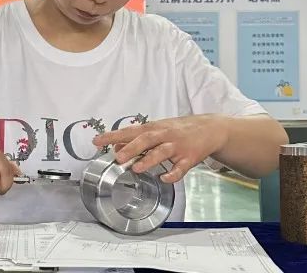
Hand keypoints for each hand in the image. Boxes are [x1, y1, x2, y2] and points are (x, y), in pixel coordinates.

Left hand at [92, 115, 228, 182]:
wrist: (209, 129)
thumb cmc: (177, 130)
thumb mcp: (156, 130)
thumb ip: (136, 139)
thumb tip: (115, 147)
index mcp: (153, 128)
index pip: (129, 131)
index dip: (112, 136)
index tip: (97, 141)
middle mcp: (164, 135)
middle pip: (145, 139)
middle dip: (131, 148)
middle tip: (118, 157)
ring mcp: (177, 146)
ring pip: (162, 152)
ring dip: (149, 160)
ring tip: (136, 168)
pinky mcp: (189, 158)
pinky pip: (181, 168)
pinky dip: (173, 174)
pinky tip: (164, 178)